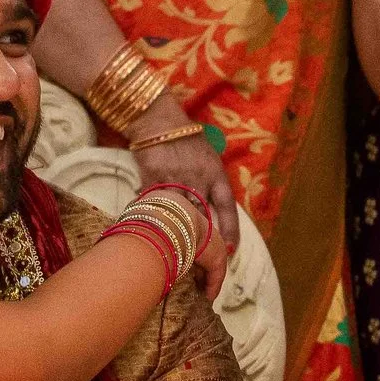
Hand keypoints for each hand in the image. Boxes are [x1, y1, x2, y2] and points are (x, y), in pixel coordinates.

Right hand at [131, 116, 237, 291]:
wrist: (160, 123)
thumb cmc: (188, 141)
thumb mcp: (209, 159)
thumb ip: (212, 185)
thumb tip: (214, 213)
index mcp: (216, 174)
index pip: (227, 207)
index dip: (230, 230)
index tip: (230, 251)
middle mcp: (198, 178)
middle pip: (200, 216)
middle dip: (200, 237)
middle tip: (198, 257)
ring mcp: (174, 179)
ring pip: (176, 213)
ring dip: (175, 229)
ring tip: (172, 244)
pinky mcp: (153, 178)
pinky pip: (153, 204)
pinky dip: (151, 213)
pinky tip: (149, 221)